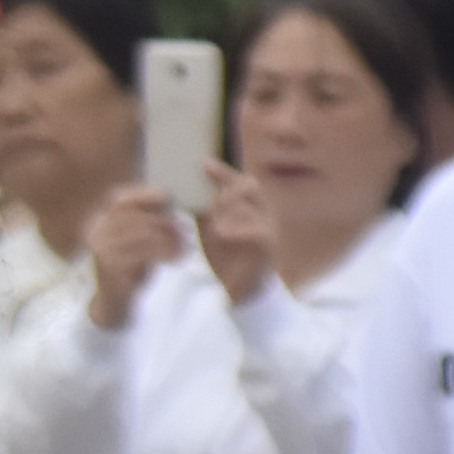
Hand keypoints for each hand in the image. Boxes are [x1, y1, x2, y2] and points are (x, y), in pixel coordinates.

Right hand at [82, 184, 187, 330]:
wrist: (114, 302)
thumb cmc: (130, 267)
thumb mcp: (136, 239)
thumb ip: (145, 219)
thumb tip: (169, 197)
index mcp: (100, 220)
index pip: (120, 199)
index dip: (145, 195)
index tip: (169, 199)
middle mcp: (97, 232)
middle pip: (136, 216)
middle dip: (166, 222)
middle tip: (186, 231)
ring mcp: (101, 248)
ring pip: (143, 234)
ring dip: (170, 239)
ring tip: (186, 246)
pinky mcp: (111, 266)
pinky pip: (145, 253)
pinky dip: (166, 254)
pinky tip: (178, 258)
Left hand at [192, 160, 278, 309]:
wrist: (243, 290)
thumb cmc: (228, 256)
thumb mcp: (212, 227)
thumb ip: (205, 208)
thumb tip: (184, 187)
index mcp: (249, 206)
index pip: (239, 180)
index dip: (223, 171)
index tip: (203, 163)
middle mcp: (262, 213)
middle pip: (250, 186)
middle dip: (228, 187)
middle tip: (210, 199)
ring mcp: (268, 228)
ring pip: (251, 207)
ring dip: (229, 210)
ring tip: (213, 222)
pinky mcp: (268, 246)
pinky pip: (257, 231)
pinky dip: (237, 229)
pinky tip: (221, 232)